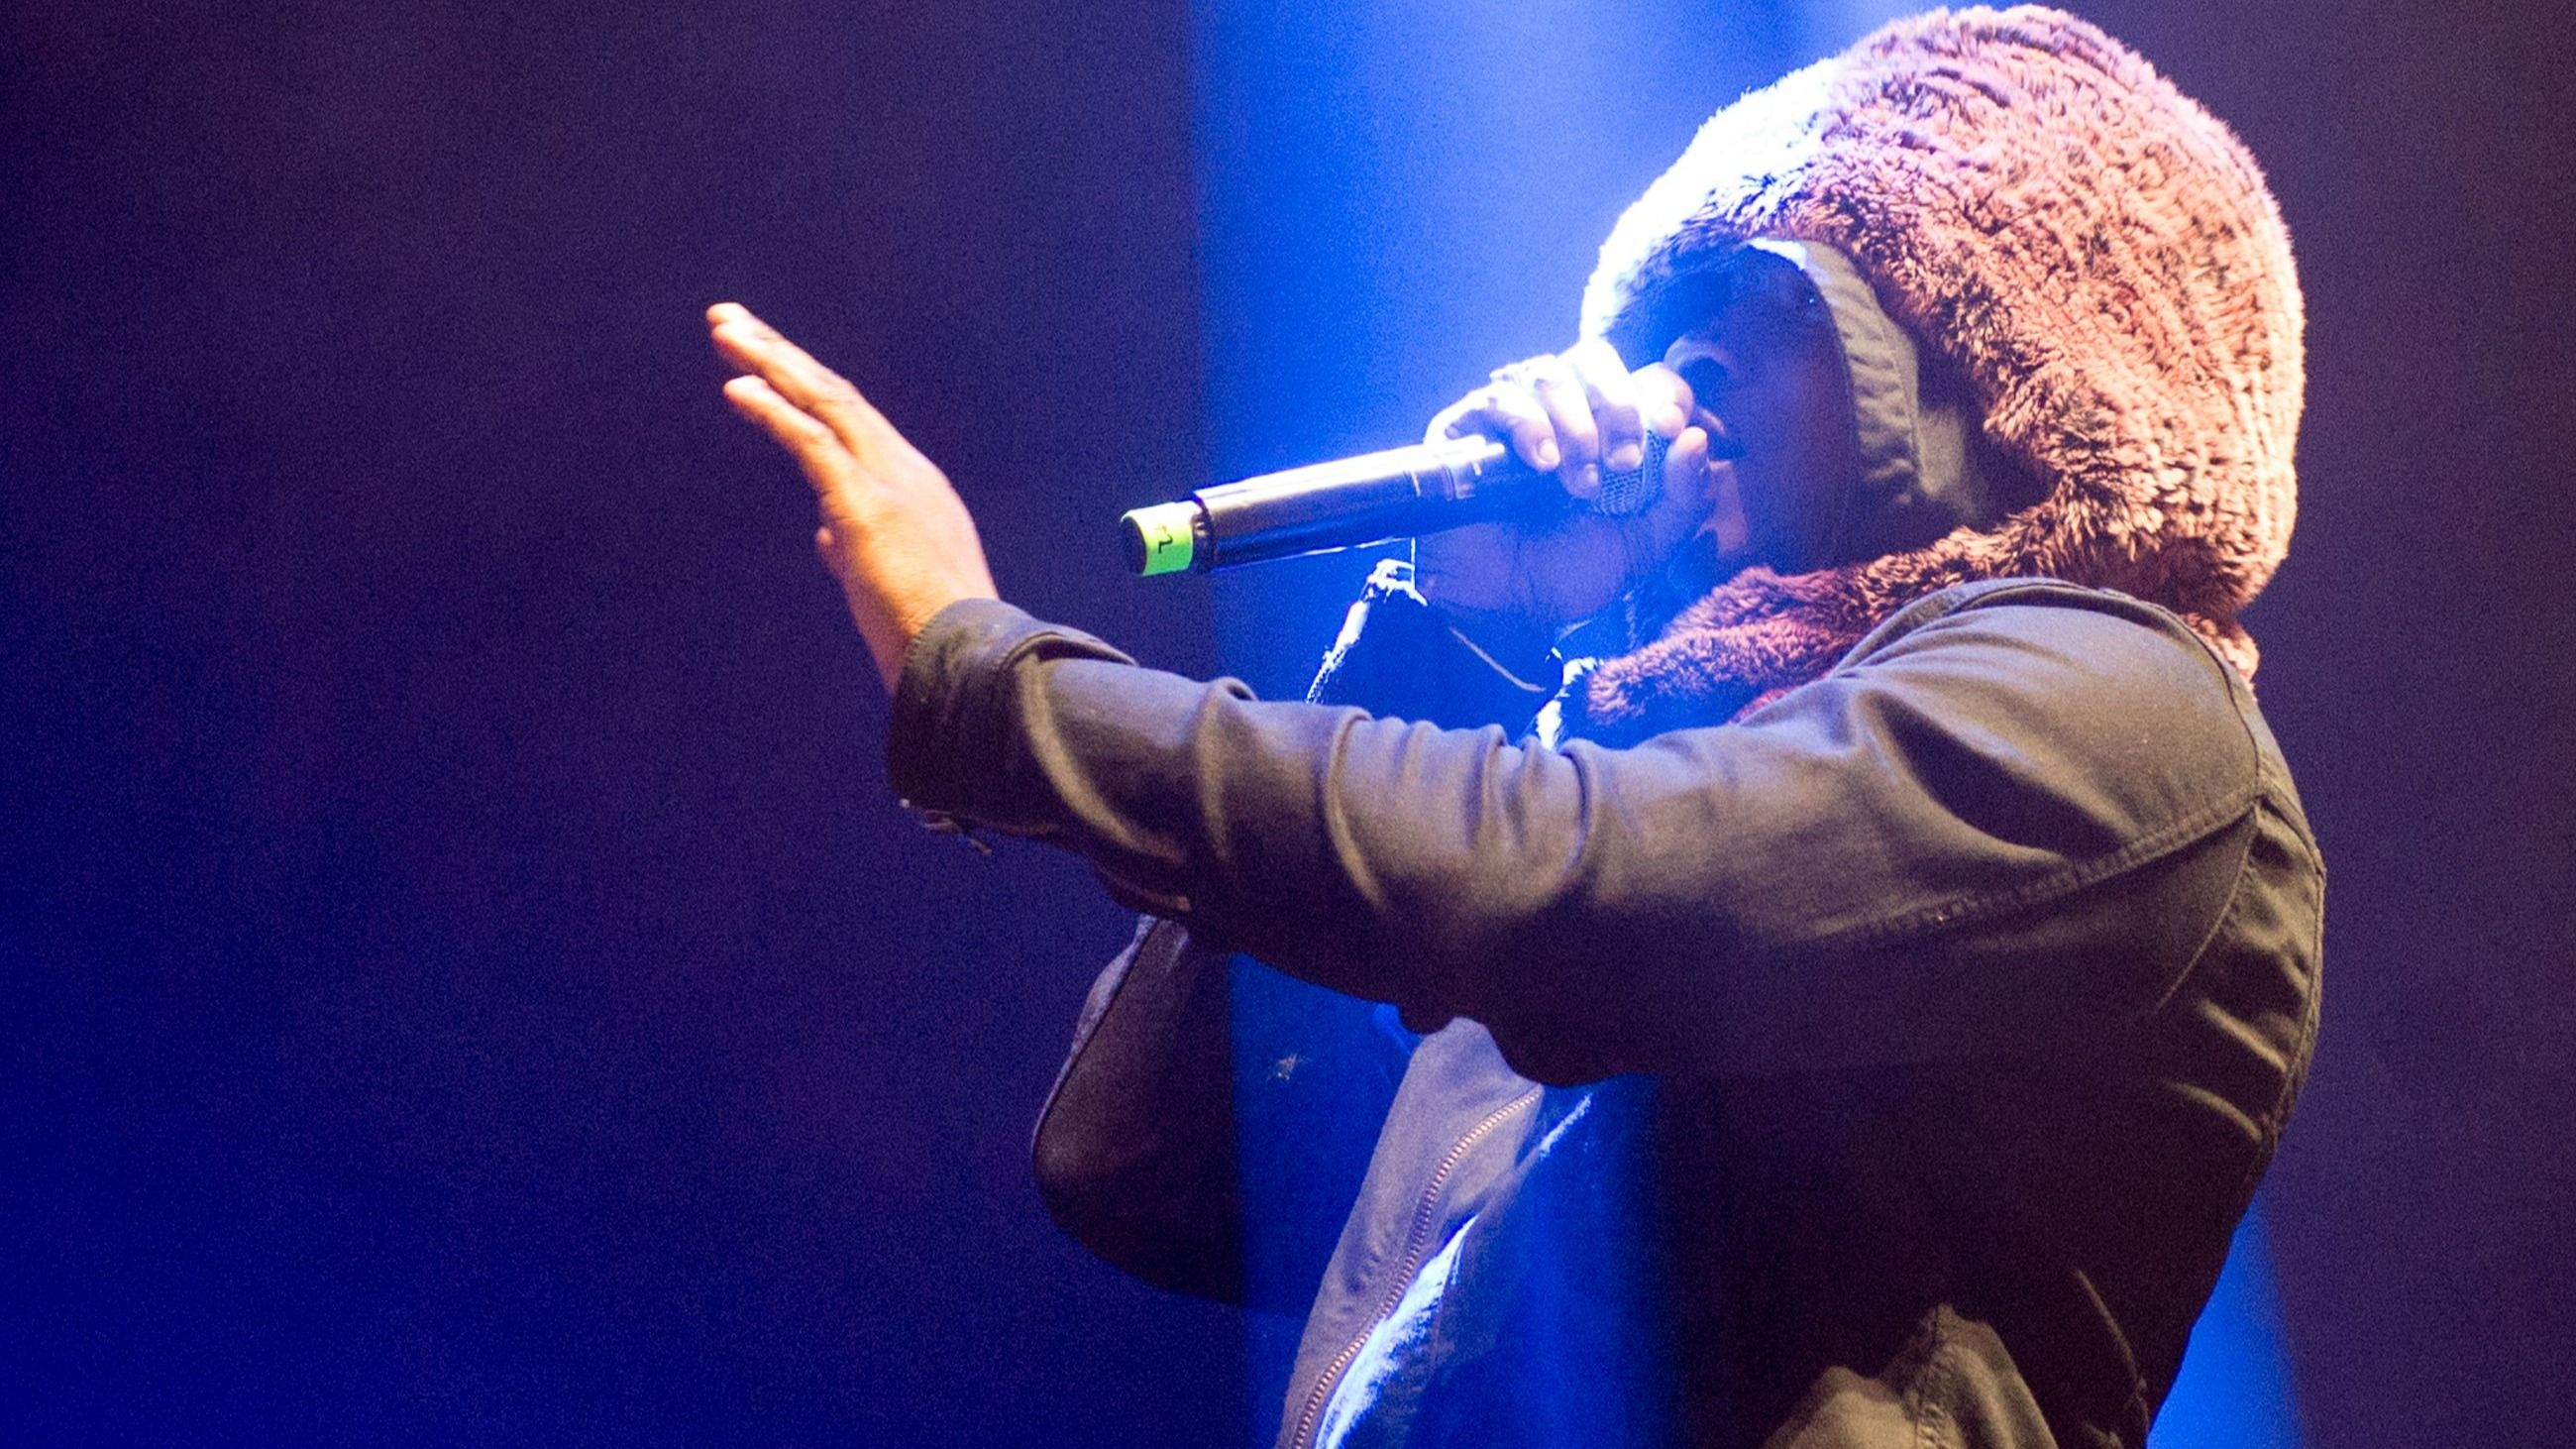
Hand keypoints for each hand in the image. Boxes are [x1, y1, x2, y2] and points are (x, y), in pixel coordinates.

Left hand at [708, 302, 998, 692]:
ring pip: (825, 403)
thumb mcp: (886, 581)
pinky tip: (735, 385)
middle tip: (729, 319)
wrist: (969, 667)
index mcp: (914, 487)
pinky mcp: (867, 506)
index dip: (802, 387)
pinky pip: (813, 443)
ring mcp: (890, 483)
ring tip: (724, 329)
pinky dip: (773, 411)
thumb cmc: (931, 637)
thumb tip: (825, 536)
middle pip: (835, 395)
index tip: (760, 363)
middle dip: (779, 353)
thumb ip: (855, 548)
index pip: (851, 423)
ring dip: (770, 361)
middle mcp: (906, 471)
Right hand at [1413, 338, 1732, 659]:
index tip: (1671, 431)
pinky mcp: (1467, 427)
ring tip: (1576, 486)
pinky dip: (1528, 426)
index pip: (1646, 379)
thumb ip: (1683, 499)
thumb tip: (1698, 437)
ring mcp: (1513, 414)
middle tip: (1623, 464)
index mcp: (1610, 430)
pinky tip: (1539, 467)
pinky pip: (1499, 398)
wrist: (1503, 611)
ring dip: (1575, 428)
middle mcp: (1562, 411)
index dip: (1664, 394)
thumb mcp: (1643, 546)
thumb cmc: (1569, 575)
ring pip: (1549, 375)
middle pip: (1595, 359)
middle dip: (1618, 407)